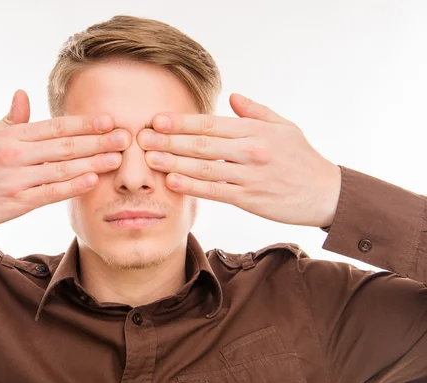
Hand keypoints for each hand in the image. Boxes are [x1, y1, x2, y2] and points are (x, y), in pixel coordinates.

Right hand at [0, 89, 130, 232]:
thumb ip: (11, 119)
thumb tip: (24, 95)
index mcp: (12, 135)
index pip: (55, 126)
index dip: (84, 123)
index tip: (109, 120)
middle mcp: (16, 153)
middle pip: (65, 145)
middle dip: (98, 141)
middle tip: (125, 137)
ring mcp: (15, 178)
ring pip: (61, 168)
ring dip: (92, 162)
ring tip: (117, 159)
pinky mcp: (14, 202)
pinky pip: (49, 193)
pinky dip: (72, 186)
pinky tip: (92, 180)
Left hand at [137, 93, 340, 227]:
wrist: (326, 193)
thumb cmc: (302, 158)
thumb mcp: (284, 127)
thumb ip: (256, 111)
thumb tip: (233, 97)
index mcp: (256, 131)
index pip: (211, 123)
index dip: (182, 122)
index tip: (158, 120)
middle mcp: (251, 151)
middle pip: (202, 144)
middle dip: (169, 140)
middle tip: (142, 137)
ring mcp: (249, 176)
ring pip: (204, 168)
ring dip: (174, 162)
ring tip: (150, 158)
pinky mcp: (249, 199)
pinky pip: (215, 191)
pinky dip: (192, 186)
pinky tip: (172, 181)